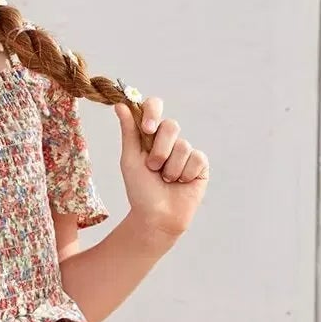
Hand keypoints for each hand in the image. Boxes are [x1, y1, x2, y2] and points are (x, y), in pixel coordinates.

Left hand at [114, 93, 209, 245]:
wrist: (156, 217)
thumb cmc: (141, 190)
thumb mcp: (130, 160)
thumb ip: (128, 132)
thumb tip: (120, 104)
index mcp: (150, 134)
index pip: (154, 107)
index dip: (152, 112)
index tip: (147, 128)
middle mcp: (169, 140)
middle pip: (171, 125)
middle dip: (160, 150)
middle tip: (153, 168)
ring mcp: (186, 152)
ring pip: (183, 146)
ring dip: (170, 168)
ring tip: (166, 180)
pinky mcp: (200, 164)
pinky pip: (196, 158)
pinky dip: (185, 173)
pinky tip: (181, 183)